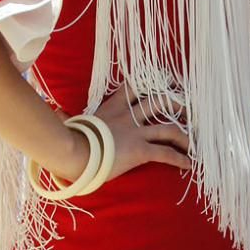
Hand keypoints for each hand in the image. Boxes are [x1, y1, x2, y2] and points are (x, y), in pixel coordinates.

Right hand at [53, 85, 191, 184]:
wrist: (73, 152)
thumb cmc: (69, 140)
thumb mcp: (71, 123)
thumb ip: (68, 116)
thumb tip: (55, 111)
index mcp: (112, 107)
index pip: (134, 87)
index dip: (150, 84)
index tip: (164, 84)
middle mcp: (128, 116)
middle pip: (159, 102)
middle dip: (176, 105)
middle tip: (187, 112)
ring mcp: (135, 132)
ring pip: (168, 128)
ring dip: (184, 136)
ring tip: (194, 144)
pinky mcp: (140, 150)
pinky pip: (165, 153)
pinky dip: (179, 158)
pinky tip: (189, 165)